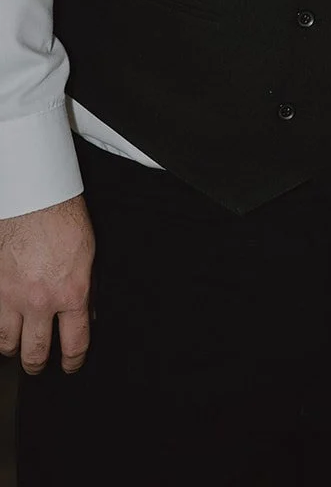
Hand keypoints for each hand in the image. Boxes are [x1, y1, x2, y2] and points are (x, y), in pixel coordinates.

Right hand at [0, 195, 94, 374]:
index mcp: (71, 292)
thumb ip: (88, 288)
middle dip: (38, 363)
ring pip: (7, 343)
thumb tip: (88, 313)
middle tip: (39, 364)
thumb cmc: (63, 218)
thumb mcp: (89, 254)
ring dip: (14, 347)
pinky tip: (3, 327)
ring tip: (18, 345)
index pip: (74, 343)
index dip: (73, 361)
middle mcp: (40, 301)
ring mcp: (11, 296)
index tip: (71, 365)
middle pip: (35, 352)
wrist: (33, 197)